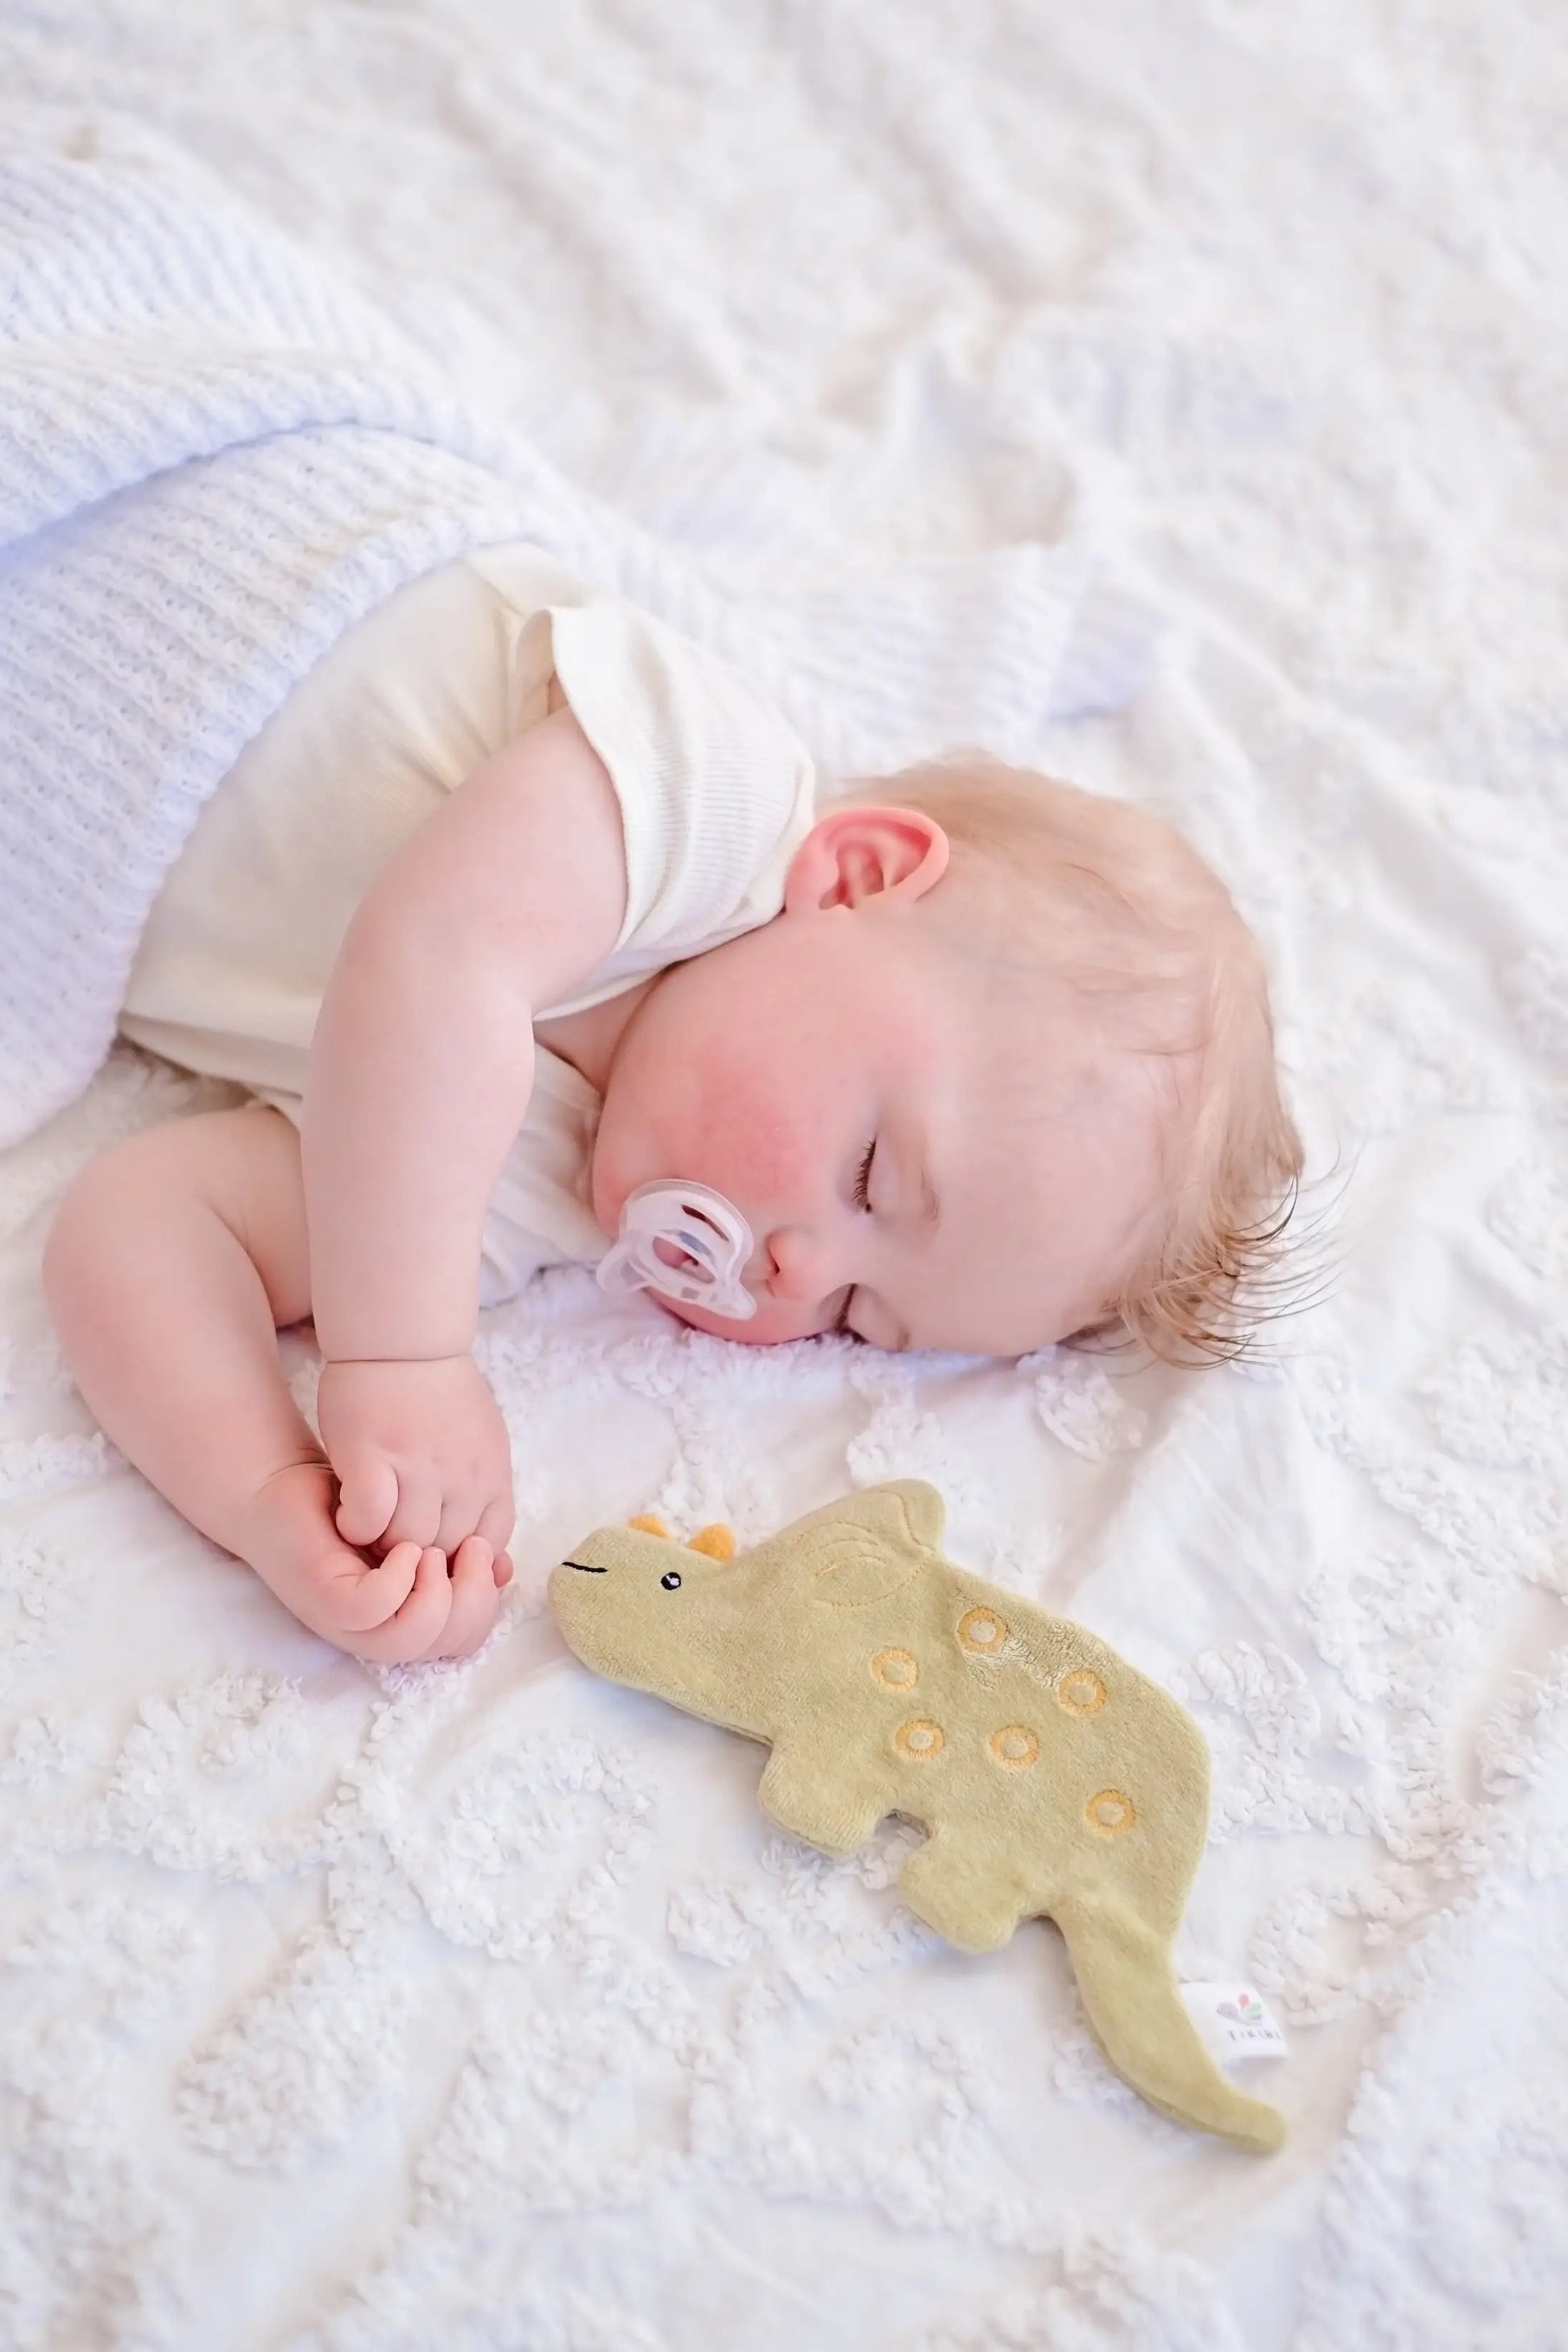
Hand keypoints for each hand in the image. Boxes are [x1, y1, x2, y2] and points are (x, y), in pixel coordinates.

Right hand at [316, 1350, 516, 1575]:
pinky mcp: (373, 1455)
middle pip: (442, 1552)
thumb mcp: (483, 1442)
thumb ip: (483, 1491)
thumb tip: (489, 1553)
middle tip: (390, 1541)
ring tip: (368, 1525)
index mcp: (491, 1475)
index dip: (456, 1559)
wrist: (404, 1339)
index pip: (487, 1547)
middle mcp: (463, 1478)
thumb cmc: (439, 1391)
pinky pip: (366, 1517)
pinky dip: (355, 1524)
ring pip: (404, 1542)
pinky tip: (348, 1510)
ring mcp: (420, 1468)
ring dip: (381, 1542)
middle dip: (416, 1557)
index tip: (431, 1550)